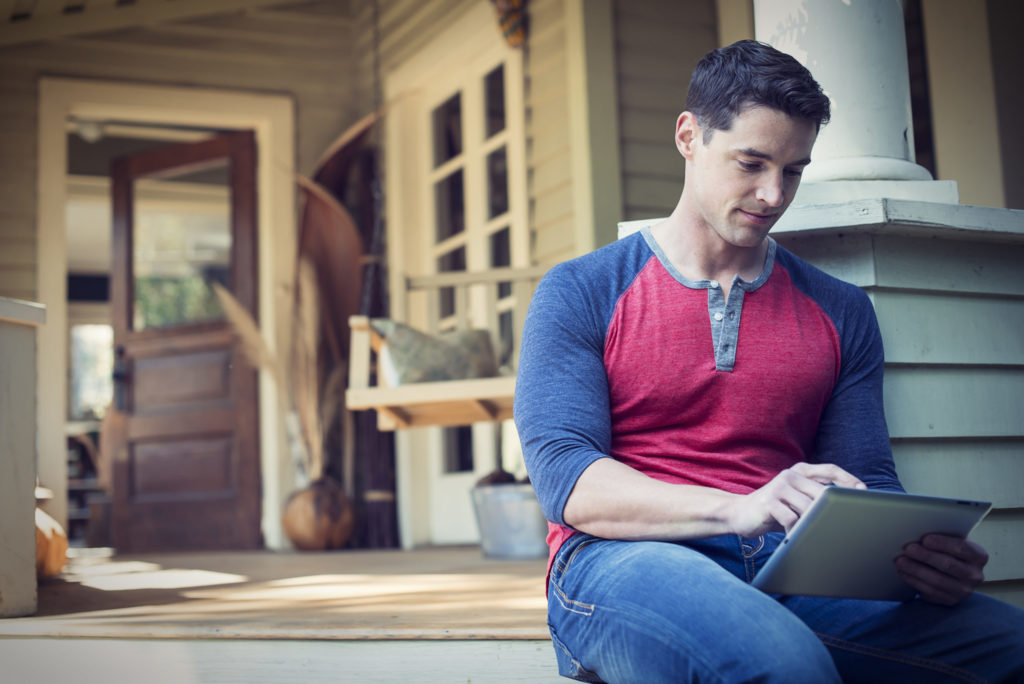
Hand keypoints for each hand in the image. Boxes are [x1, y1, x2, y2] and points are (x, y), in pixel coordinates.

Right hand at [727, 462, 864, 536]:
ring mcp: (778, 488)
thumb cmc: (773, 509)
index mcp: (799, 471)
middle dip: (834, 508)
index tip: (864, 492)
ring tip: (815, 534)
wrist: (738, 513)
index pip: (830, 470)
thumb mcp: (795, 499)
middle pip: (823, 491)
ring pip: (808, 507)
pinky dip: (796, 530)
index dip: (848, 480)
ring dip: (814, 523)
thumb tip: (847, 508)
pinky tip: (794, 535)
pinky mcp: (768, 503)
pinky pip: (791, 518)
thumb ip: (814, 497)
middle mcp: (790, 476)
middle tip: (844, 522)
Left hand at [896, 534, 987, 605]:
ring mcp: (964, 590)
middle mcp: (975, 575)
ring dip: (915, 570)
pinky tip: (904, 573)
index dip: (942, 543)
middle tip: (907, 548)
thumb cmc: (949, 550)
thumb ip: (942, 537)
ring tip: (900, 561)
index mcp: (979, 556)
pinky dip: (914, 581)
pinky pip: (930, 592)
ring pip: (937, 580)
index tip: (924, 539)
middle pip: (948, 565)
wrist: (954, 571)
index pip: (961, 548)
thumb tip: (917, 532)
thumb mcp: (952, 540)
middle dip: (925, 556)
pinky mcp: (951, 600)